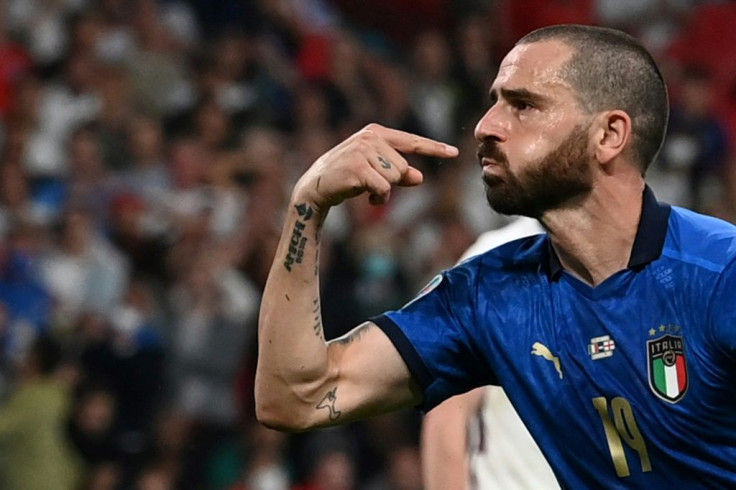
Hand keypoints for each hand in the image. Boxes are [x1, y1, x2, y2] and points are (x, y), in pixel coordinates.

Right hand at [293, 124, 458, 210]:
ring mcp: (362, 151)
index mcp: (376, 132)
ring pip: (394, 178)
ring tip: (365, 190)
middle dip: (392, 182)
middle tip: (370, 184)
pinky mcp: (358, 168)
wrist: (315, 187)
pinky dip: (378, 198)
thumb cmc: (346, 177)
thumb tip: (420, 177)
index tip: (454, 153)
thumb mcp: (375, 172)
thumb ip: (399, 173)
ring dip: (384, 191)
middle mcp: (370, 137)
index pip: (411, 141)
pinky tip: (364, 197)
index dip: (434, 148)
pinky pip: (383, 189)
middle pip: (403, 167)